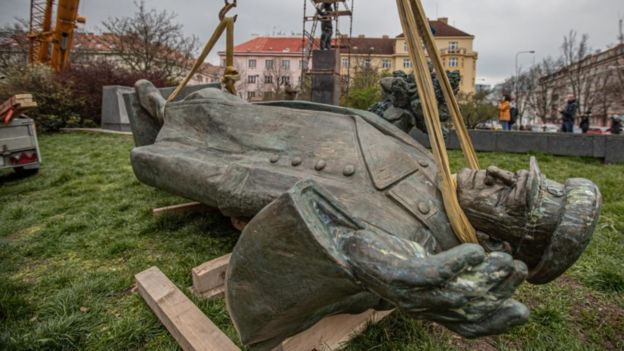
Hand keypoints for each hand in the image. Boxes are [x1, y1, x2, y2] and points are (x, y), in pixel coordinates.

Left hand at [340, 230, 528, 337]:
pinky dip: (457, 265)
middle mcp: (420, 308)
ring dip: (484, 278)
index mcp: (428, 310)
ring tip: (504, 259)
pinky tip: (476, 251)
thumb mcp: (423, 270)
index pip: (467, 327)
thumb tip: (487, 269)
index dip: (496, 323)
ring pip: (455, 293)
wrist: (347, 246)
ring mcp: (408, 294)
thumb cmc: (388, 257)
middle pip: (467, 309)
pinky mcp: (398, 275)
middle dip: (497, 292)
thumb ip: (450, 276)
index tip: (523, 310)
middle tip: (518, 270)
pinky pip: (432, 274)